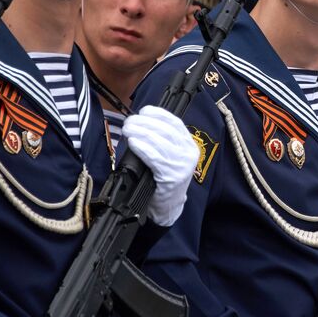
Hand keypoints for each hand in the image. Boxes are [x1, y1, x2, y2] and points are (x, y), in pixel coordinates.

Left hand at [122, 106, 198, 226]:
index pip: (176, 123)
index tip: (144, 110)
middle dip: (145, 123)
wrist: (168, 206)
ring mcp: (182, 165)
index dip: (159, 114)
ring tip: (128, 129)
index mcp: (189, 145)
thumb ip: (161, 141)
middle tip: (129, 121)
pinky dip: (143, 148)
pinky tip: (134, 143)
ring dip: (141, 133)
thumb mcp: (168, 156)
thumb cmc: (163, 179)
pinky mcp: (172, 176)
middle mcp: (189, 153)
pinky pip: (155, 158)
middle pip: (166, 131)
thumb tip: (140, 123)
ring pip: (160, 142)